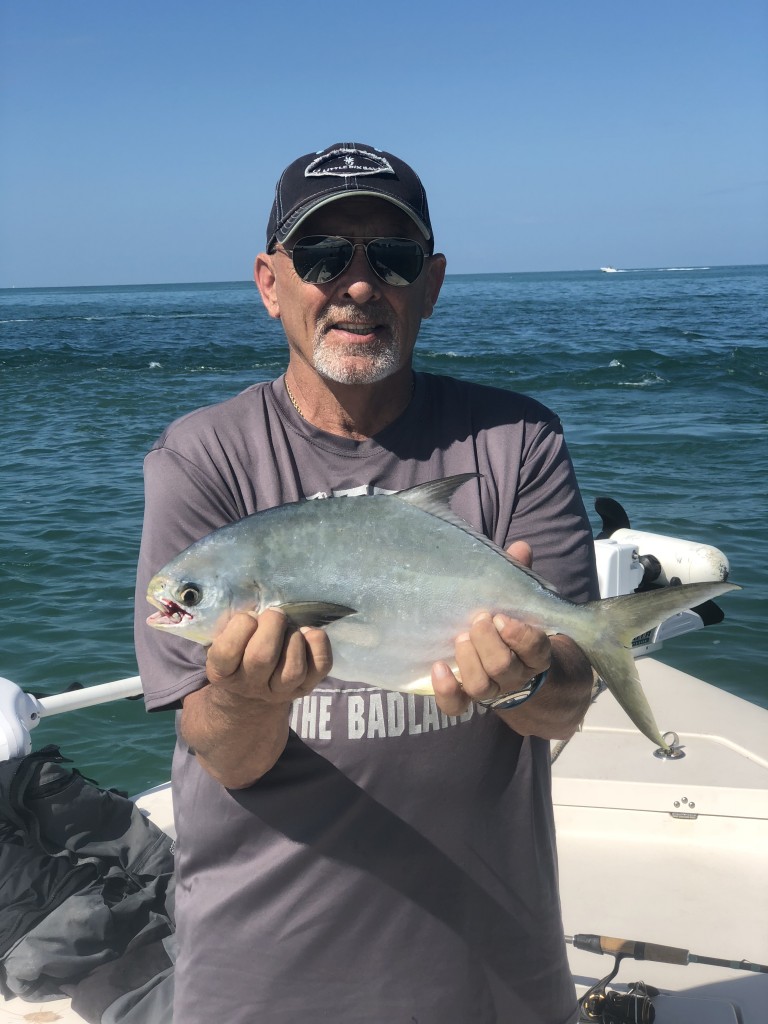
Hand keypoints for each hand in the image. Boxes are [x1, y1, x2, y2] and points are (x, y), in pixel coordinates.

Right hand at [206, 608, 332, 704]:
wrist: (248, 693)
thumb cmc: (236, 653)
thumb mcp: (224, 638)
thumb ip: (231, 622)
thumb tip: (254, 601)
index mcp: (223, 672)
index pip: (227, 651)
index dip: (241, 625)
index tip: (249, 616)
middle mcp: (250, 686)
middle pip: (262, 657)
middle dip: (271, 625)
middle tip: (274, 615)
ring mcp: (280, 691)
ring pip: (293, 669)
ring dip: (294, 638)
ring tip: (289, 628)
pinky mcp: (306, 687)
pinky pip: (320, 666)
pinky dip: (318, 643)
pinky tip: (307, 633)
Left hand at [431, 541, 551, 716]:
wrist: (510, 665)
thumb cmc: (510, 623)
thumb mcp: (518, 601)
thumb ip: (519, 576)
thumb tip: (520, 547)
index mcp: (534, 652)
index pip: (535, 650)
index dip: (520, 637)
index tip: (502, 617)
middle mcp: (514, 675)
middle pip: (504, 668)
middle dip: (489, 644)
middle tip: (478, 620)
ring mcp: (490, 689)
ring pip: (481, 687)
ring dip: (469, 661)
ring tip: (460, 638)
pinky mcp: (465, 696)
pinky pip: (456, 706)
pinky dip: (447, 690)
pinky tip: (438, 668)